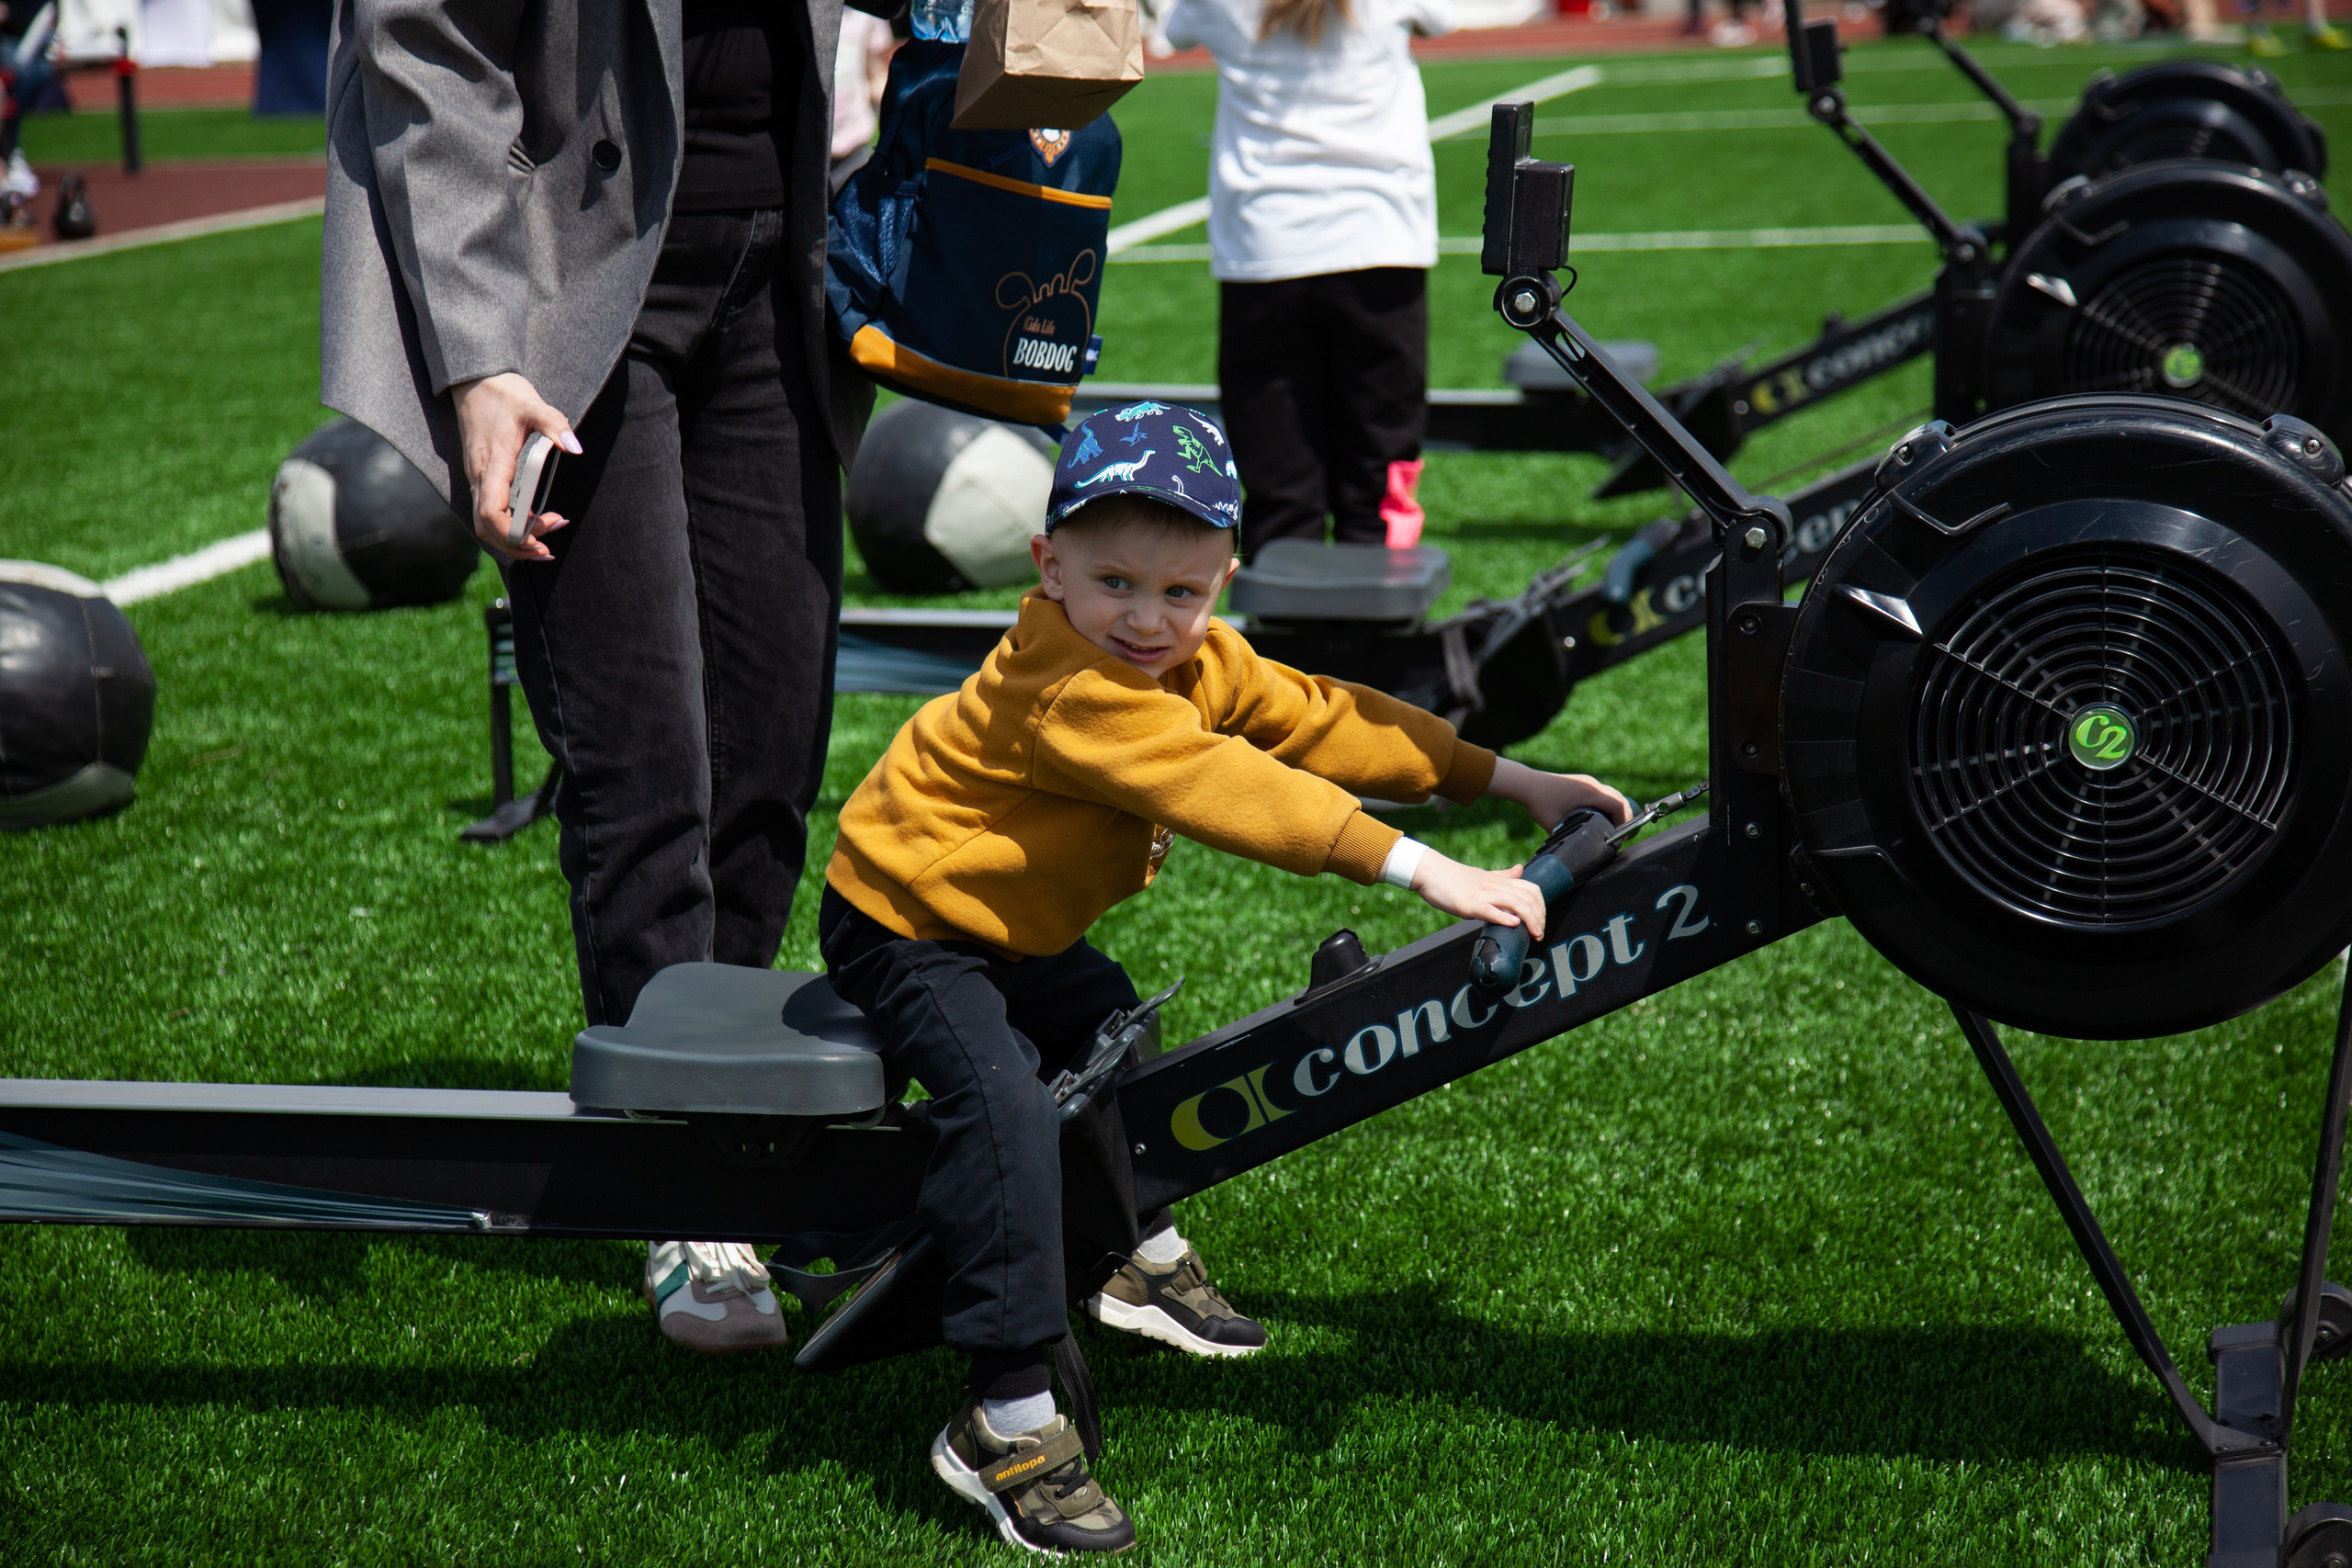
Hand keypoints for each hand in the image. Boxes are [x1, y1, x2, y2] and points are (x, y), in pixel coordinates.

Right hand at [452, 372, 581, 561]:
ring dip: (513, 540)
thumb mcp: (534, 404)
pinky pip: (489, 513)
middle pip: (487, 529)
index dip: (515, 534)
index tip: (543, 537)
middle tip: (548, 548)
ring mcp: (478, 479)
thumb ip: (554, 425)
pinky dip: (509, 528)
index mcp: (492, 464)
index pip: (491, 514)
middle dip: (517, 545)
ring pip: (485, 525)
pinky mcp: (482, 478)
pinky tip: (533, 524)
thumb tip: (575, 448)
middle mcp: (479, 477)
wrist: (476, 381)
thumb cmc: (504, 394)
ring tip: (544, 542)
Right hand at [1412, 851, 1547, 940]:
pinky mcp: (1468, 903)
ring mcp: (1482, 894)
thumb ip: (1504, 875)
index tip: (1541, 923)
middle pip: (1528, 898)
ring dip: (1529, 919)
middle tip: (1539, 934)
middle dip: (1539, 917)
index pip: (1532, 890)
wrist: (1431, 872)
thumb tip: (1521, 869)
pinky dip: (1503, 916)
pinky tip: (1513, 924)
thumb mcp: (1484, 875)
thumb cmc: (1456, 877)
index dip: (1541, 907)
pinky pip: (1489, 909)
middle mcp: (1495, 886)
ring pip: (1514, 902)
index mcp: (1500, 880)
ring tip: (1533, 933)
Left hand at [1487, 757, 1632, 832]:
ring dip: (1616, 809)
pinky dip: (1607, 803)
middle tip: (1620, 835)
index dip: (1625, 820)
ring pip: (1611, 794)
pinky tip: (1602, 816)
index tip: (1622, 837)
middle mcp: (1592, 784)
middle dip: (1624, 816)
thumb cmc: (1540, 802)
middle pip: (1619, 798)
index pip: (1618, 804)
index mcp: (1590, 792)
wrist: (1527, 783)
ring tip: (1613, 828)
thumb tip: (1576, 852)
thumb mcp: (1553, 825)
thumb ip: (1566, 837)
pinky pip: (1602, 793)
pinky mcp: (1583, 782)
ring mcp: (1588, 781)